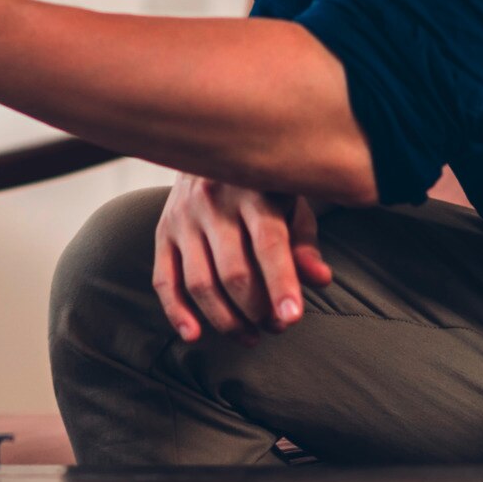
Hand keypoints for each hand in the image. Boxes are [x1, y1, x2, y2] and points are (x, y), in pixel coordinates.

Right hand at [152, 173, 333, 341]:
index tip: (292, 317)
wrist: (209, 145)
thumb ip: (305, 243)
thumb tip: (319, 280)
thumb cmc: (262, 185)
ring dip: (227, 320)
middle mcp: (214, 202)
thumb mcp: (292, 203)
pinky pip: (164, 280)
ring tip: (251, 336)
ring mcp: (183, 218)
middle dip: (258, 310)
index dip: (281, 283)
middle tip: (277, 327)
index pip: (268, 242)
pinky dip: (177, 313)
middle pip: (233, 271)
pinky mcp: (162, 232)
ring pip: (200, 283)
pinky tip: (195, 335)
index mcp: (254, 190)